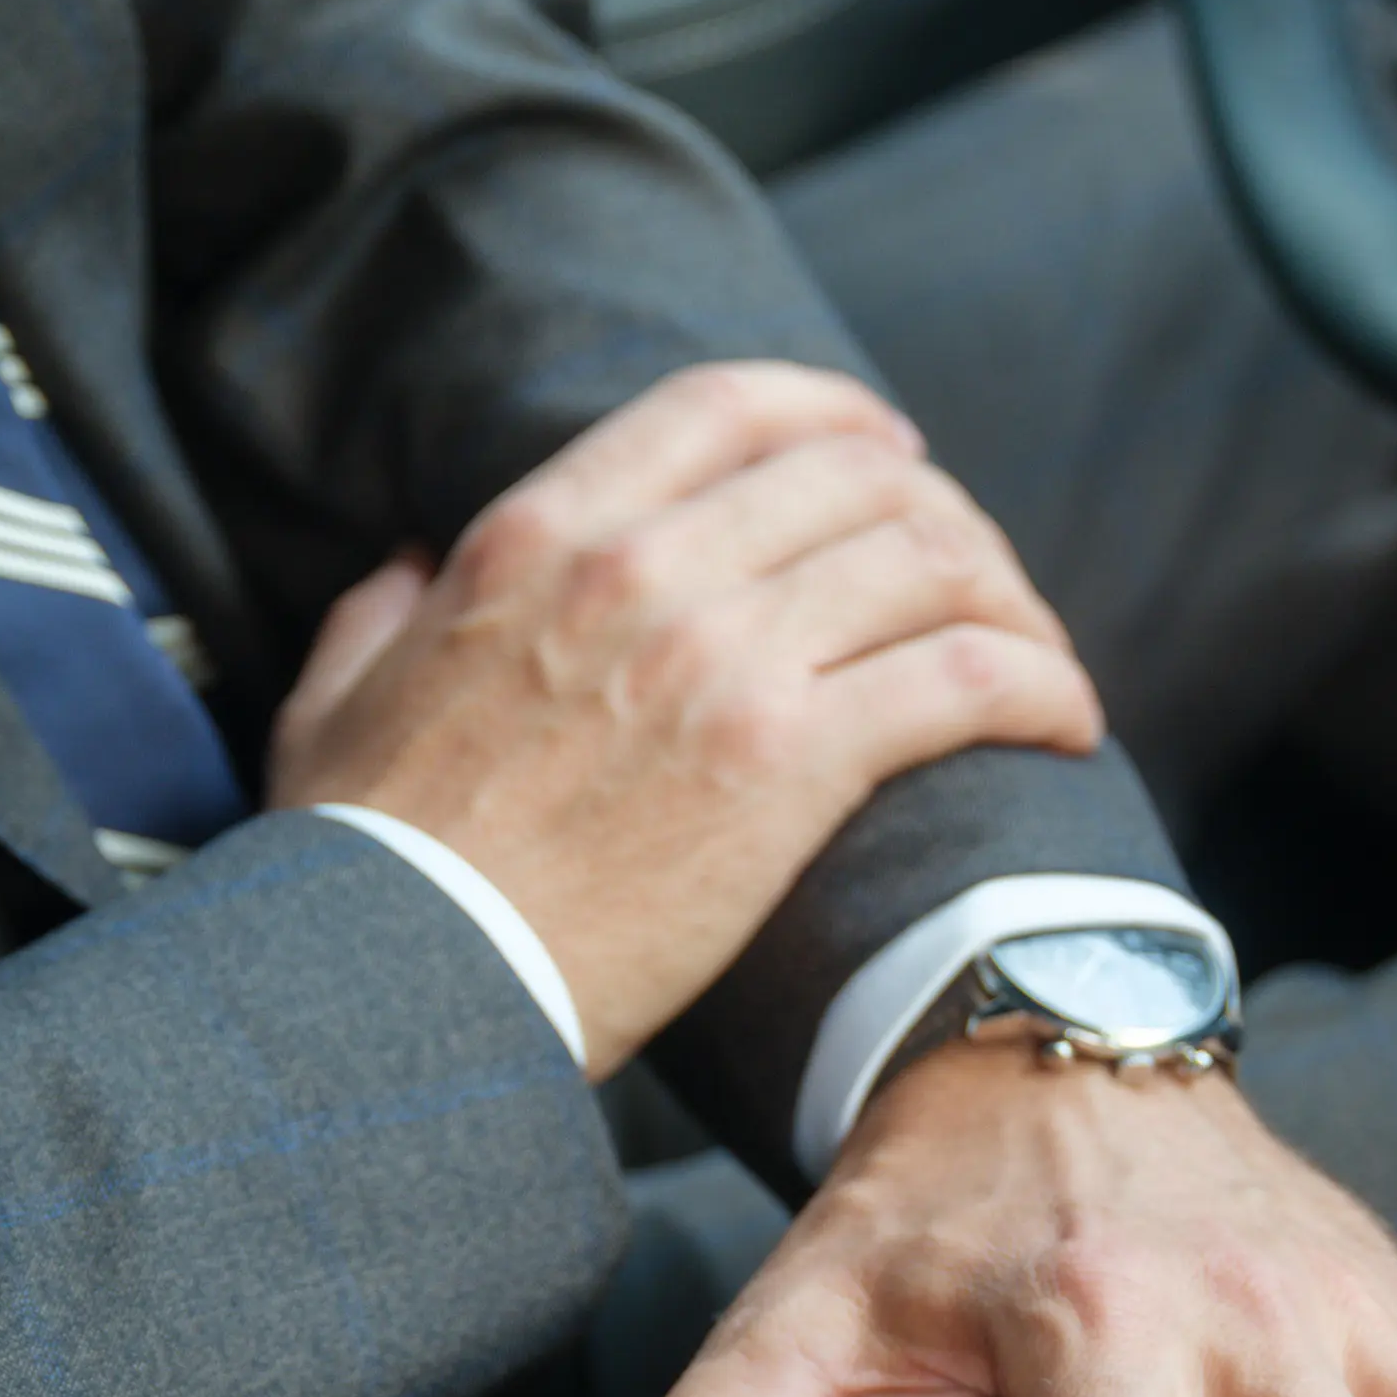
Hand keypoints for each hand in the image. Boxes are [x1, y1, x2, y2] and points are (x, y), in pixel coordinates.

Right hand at [266, 364, 1099, 1069]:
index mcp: (538, 534)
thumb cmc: (360, 870)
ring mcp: (723, 659)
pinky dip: (1040, 685)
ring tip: (1038, 664)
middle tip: (979, 583)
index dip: (832, 413)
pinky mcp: (791, 763)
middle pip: (858, 476)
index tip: (886, 449)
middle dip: (943, 517)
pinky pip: (966, 677)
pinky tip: (1065, 724)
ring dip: (1009, 602)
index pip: (728, 405)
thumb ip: (376, 613)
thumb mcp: (331, 705)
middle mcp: (642, 569)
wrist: (399, 991)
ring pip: (931, 562)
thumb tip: (409, 566)